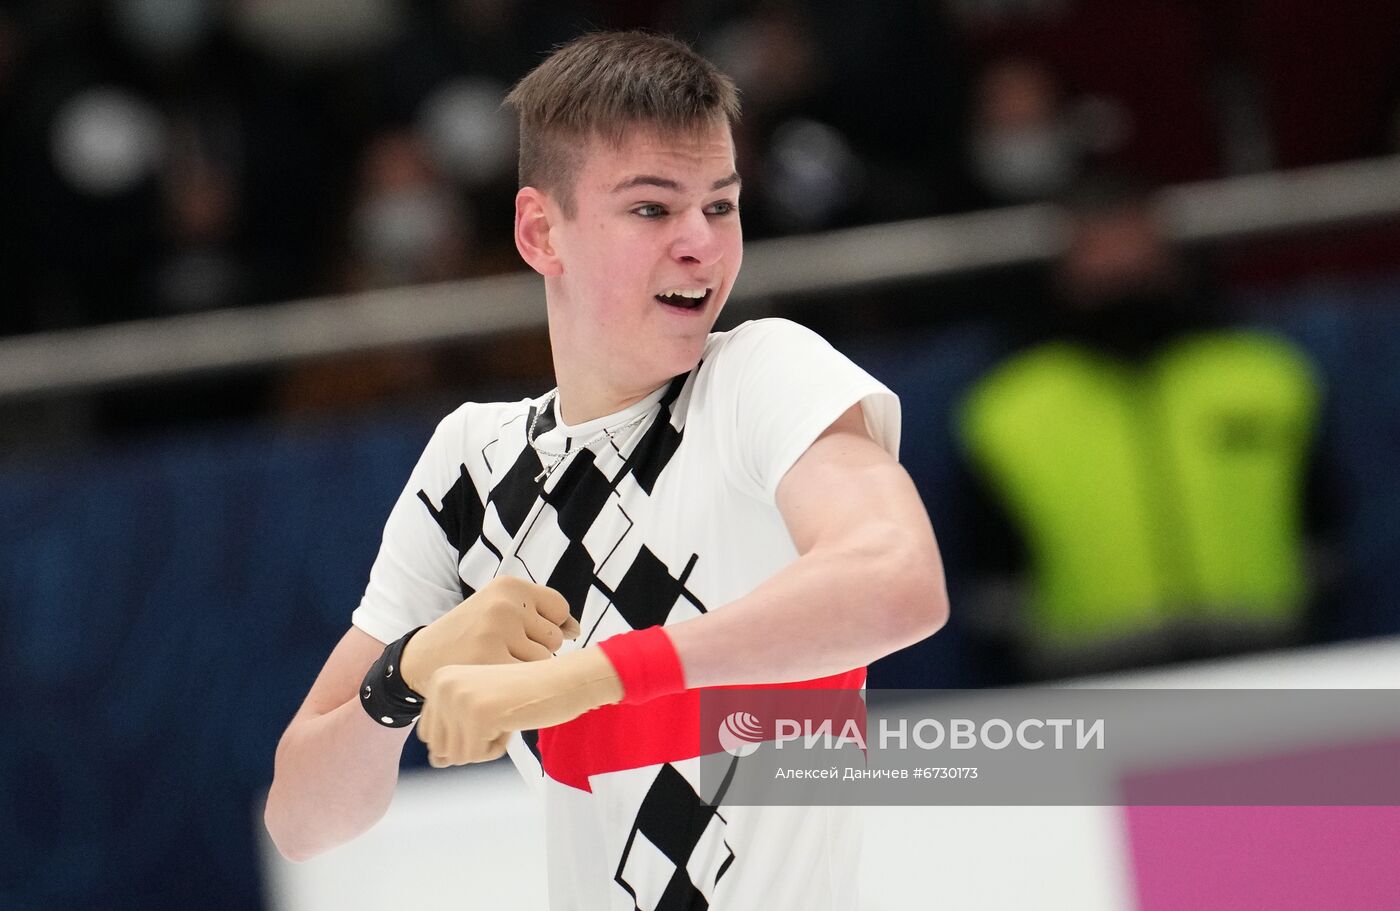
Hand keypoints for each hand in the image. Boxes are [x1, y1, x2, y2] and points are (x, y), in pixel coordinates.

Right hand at [399, 577, 579, 691]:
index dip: (545, 627)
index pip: (559, 609)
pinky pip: (527, 678)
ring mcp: (497, 633)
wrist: (420, 658)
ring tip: (495, 661)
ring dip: (525, 669)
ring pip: (543, 660)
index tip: (519, 632)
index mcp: (509, 586)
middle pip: (554, 638)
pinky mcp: (490, 662)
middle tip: (500, 649)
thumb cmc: (471, 635)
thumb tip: (575, 629)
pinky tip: (492, 678)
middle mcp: (505, 604)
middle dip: (534, 649)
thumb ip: (541, 616)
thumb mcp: (501, 611)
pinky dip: (514, 685)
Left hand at [417, 649, 622, 766]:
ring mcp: (459, 698)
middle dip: (473, 743)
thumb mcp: (480, 709)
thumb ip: (454, 733)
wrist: (562, 681)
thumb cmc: (525, 695)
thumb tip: (436, 761)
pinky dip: (498, 747)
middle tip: (498, 716)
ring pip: (458, 755)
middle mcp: (443, 685)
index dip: (462, 736)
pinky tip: (512, 721)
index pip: (429, 734)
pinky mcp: (478, 715)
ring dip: (487, 746)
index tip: (488, 712)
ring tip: (506, 717)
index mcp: (440, 679)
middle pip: (440, 748)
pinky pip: (477, 756)